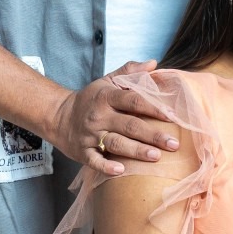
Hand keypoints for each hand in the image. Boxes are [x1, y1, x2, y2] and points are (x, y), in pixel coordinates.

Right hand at [48, 60, 181, 174]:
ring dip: (136, 150)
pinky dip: (106, 166)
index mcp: (107, 97)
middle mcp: (99, 116)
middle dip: (152, 135)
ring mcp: (90, 135)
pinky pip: (95, 160)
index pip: (134, 101)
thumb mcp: (107, 81)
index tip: (173, 117)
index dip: (154, 108)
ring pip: (116, 143)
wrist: (59, 116)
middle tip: (173, 144)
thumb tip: (153, 63)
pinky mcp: (83, 152)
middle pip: (130, 125)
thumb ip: (129, 71)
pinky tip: (121, 171)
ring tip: (156, 156)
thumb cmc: (90, 99)